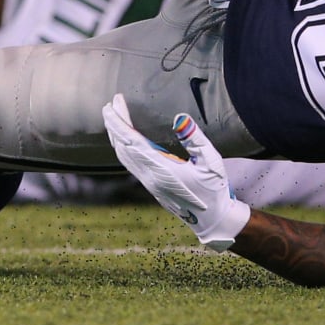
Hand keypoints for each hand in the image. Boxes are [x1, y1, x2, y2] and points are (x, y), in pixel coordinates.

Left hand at [102, 94, 250, 251]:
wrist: (212, 220)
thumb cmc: (213, 189)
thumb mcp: (211, 162)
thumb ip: (195, 138)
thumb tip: (179, 118)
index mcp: (162, 170)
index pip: (133, 142)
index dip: (120, 123)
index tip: (111, 106)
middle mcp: (150, 177)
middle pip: (124, 147)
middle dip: (114, 124)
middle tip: (110, 104)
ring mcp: (148, 183)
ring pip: (124, 156)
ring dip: (116, 135)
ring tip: (113, 116)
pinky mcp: (150, 185)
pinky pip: (129, 162)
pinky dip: (122, 146)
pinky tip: (123, 138)